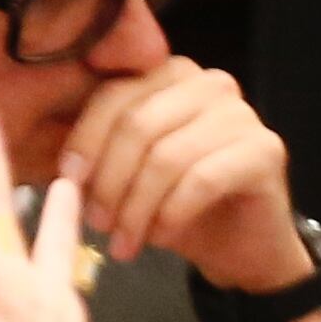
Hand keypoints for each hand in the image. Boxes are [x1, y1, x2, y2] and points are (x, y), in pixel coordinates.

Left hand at [62, 56, 301, 282]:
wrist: (237, 245)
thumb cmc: (174, 207)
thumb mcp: (124, 176)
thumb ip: (95, 154)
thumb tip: (55, 163)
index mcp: (167, 76)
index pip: (112, 96)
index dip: (84, 144)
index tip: (68, 187)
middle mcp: (207, 83)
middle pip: (137, 125)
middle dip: (109, 182)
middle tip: (97, 224)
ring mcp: (241, 112)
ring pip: (166, 156)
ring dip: (137, 208)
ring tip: (123, 242)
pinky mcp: (265, 149)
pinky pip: (202, 179)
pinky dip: (172, 214)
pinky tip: (161, 237)